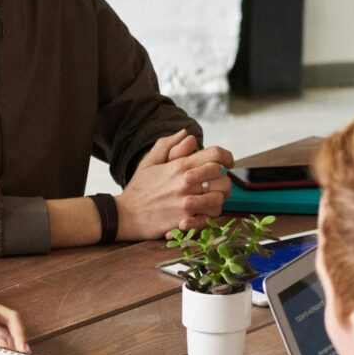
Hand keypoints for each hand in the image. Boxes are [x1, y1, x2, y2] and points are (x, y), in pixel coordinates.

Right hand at [115, 132, 235, 240]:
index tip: (228, 163)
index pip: (215, 155)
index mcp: (180, 166)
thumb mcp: (148, 162)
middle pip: (223, 177)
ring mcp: (188, 202)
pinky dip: (209, 215)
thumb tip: (187, 134)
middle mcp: (187, 182)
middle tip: (215, 184)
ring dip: (217, 198)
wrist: (125, 215)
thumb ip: (168, 145)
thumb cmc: (138, 188)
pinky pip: (211, 217)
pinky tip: (202, 212)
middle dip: (222, 180)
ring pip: (220, 198)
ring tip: (209, 199)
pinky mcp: (187, 220)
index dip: (226, 157)